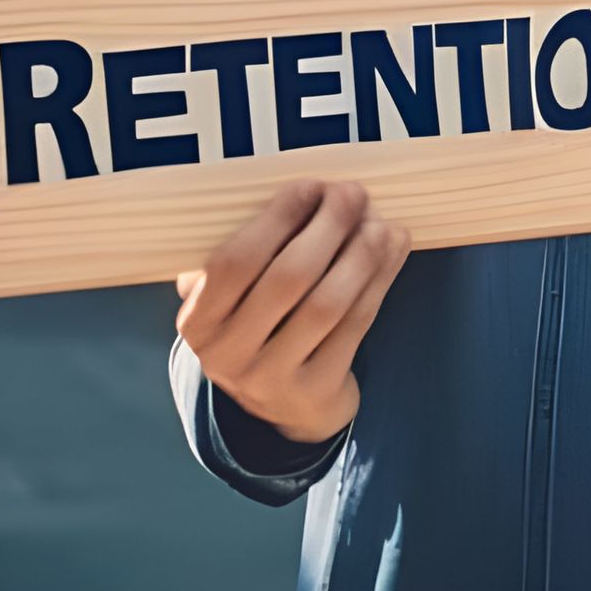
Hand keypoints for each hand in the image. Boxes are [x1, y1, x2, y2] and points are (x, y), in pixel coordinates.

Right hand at [175, 179, 410, 444]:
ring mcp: (272, 379)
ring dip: (361, 252)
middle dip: (328, 226)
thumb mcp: (234, 293)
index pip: (233, 262)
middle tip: (353, 193)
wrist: (281, 404)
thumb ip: (254, 247)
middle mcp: (227, 355)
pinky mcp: (316, 391)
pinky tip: (393, 250)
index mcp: (198, 320)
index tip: (310, 186)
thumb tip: (310, 189)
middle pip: (287, 279)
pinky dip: (379, 280)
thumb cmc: (261, 322)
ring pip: (327, 304)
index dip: (277, 218)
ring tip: (380, 222)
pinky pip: (356, 326)